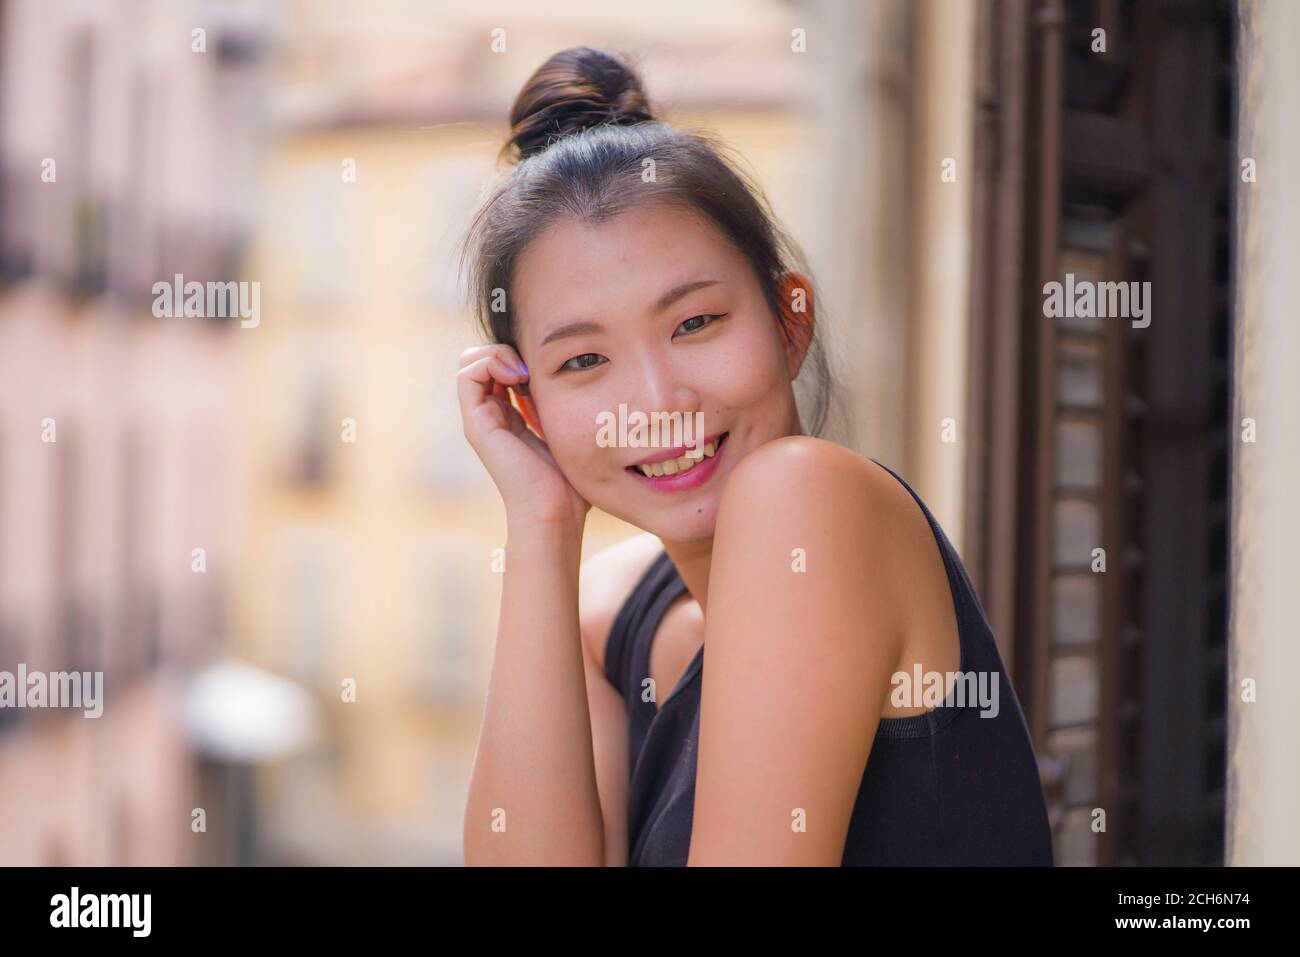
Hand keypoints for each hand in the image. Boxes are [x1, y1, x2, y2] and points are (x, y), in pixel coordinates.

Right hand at [456, 344, 590, 532]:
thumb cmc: (572, 481)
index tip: (547, 368)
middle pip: (482, 359)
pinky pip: (467, 374)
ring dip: (498, 352)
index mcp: (510, 416)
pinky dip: (490, 362)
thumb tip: (580, 379)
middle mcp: (491, 415)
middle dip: (507, 349)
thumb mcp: (571, 431)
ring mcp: (480, 419)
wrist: (556, 511)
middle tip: (534, 367)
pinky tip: (518, 376)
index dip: (520, 355)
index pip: (500, 366)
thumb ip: (566, 408)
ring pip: (471, 360)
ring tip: (524, 371)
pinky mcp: (477, 424)